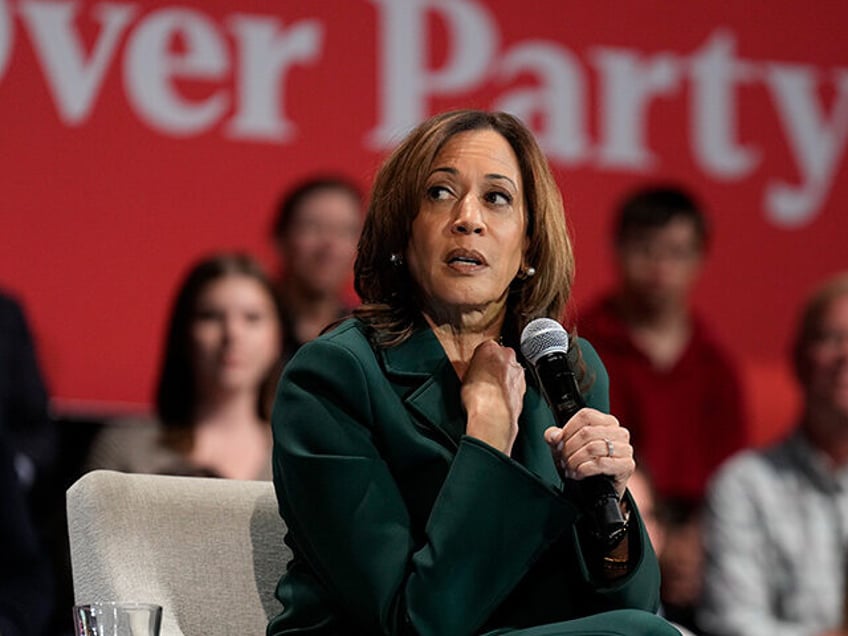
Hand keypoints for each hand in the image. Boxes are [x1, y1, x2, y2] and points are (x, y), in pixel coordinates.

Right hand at [462, 340, 525, 454]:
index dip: (479, 360)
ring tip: (489, 394)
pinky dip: (508, 391)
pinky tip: (498, 401)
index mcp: (490, 348)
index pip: (484, 348)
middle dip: (493, 367)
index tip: (475, 368)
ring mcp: (517, 372)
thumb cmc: (478, 396)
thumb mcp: (463, 377)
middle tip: (482, 380)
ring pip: (509, 372)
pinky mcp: (524, 388)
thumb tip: (467, 371)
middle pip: (500, 358)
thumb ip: (469, 369)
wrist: (493, 415)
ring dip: (502, 380)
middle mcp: (508, 357)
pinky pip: (514, 386)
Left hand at [544, 409, 633, 499]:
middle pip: (587, 432)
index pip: (585, 416)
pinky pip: (601, 463)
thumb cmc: (581, 463)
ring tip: (569, 469)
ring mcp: (625, 448)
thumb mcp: (564, 447)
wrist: (595, 491)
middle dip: (569, 449)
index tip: (559, 444)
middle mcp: (619, 432)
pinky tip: (578, 474)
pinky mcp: (627, 465)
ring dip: (575, 460)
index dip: (568, 429)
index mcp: (606, 421)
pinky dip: (584, 469)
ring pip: (593, 447)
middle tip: (563, 461)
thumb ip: (554, 436)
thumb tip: (555, 435)